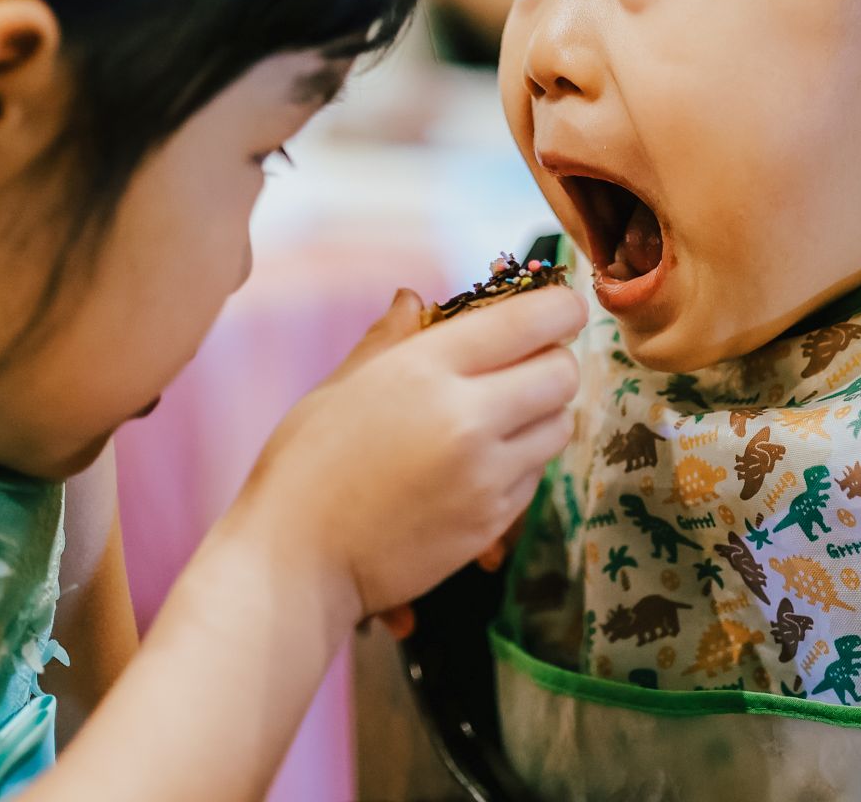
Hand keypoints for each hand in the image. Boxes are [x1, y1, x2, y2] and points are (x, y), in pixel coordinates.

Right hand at [237, 286, 583, 623]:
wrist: (297, 561)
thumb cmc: (305, 466)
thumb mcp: (340, 387)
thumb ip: (389, 338)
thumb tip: (413, 299)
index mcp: (426, 368)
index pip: (533, 319)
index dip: (559, 307)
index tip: (557, 309)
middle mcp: (468, 416)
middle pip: (563, 372)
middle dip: (552, 360)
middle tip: (524, 365)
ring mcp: (487, 474)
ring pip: (560, 425)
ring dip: (542, 413)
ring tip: (498, 416)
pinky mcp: (493, 521)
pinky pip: (536, 475)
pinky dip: (522, 461)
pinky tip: (478, 464)